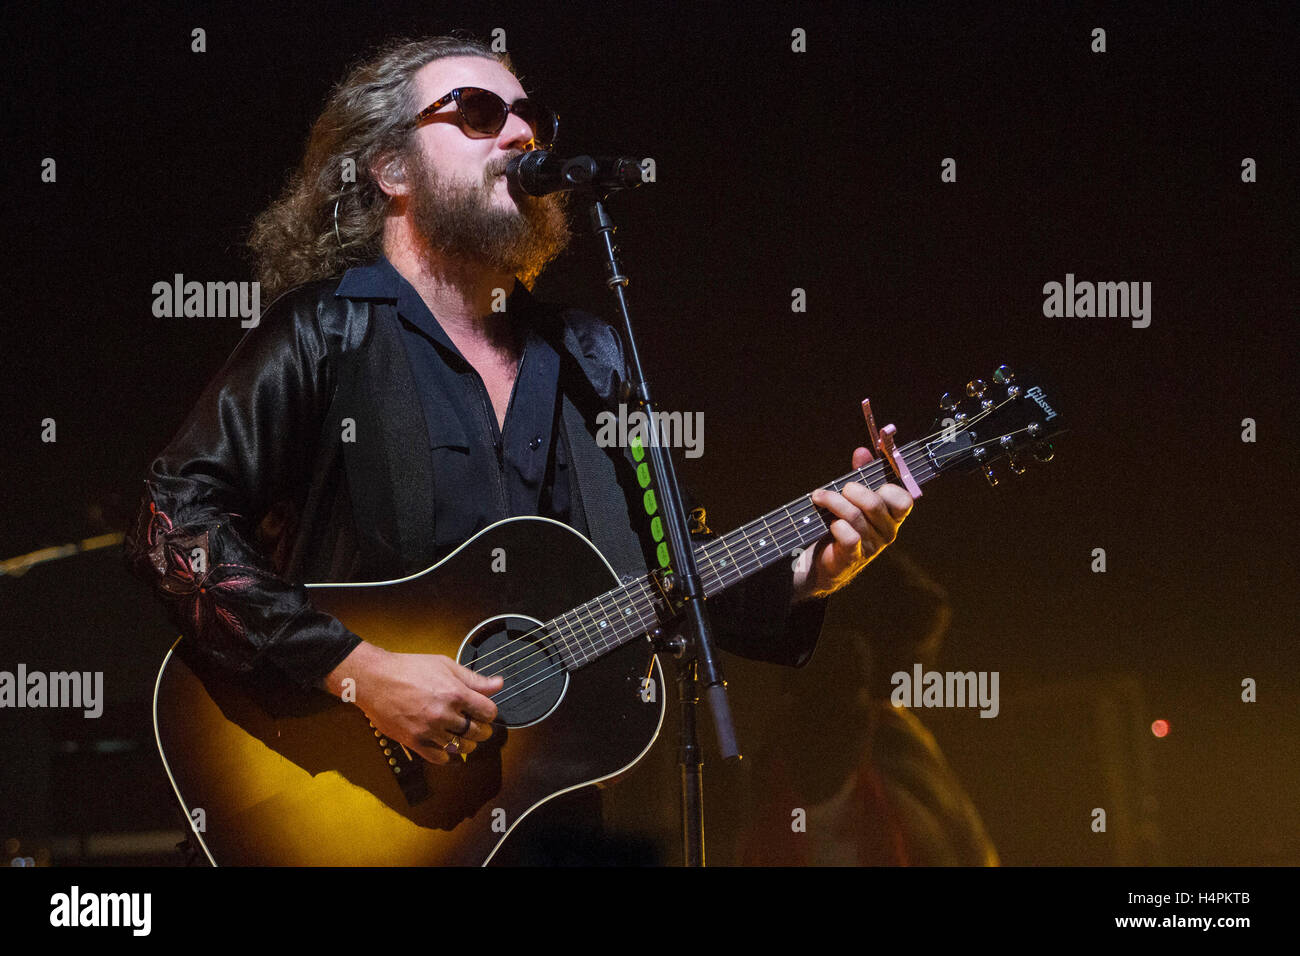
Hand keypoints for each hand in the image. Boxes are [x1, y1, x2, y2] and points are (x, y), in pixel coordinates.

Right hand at [324, 641, 502, 764]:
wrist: (375, 679)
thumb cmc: (409, 668)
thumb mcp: (445, 665)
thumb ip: (474, 679)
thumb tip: (499, 684)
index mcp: (455, 693)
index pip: (488, 712)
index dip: (489, 713)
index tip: (484, 712)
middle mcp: (444, 713)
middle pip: (477, 732)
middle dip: (482, 730)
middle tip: (477, 727)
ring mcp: (429, 729)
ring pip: (461, 747)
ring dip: (467, 744)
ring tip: (464, 737)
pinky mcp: (414, 741)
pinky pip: (439, 757)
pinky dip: (447, 755)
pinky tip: (447, 747)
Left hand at [792, 446, 912, 600]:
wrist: (826, 560)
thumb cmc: (844, 523)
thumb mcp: (854, 498)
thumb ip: (861, 474)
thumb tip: (862, 451)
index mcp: (892, 516)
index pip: (903, 500)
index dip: (887, 487)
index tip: (867, 480)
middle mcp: (886, 532)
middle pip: (875, 504)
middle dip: (853, 491)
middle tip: (842, 489)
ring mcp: (871, 546)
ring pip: (855, 517)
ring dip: (834, 502)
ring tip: (819, 497)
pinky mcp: (853, 557)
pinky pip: (848, 537)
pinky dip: (836, 526)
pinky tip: (829, 523)